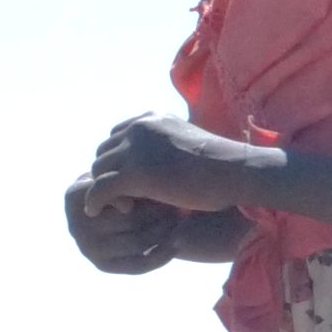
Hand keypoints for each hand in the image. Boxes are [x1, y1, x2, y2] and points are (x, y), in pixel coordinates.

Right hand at [64, 175, 179, 274]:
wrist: (121, 209)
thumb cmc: (122, 182)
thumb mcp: (120, 174)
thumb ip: (119, 183)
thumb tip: (126, 208)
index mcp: (73, 196)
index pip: (113, 197)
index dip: (138, 195)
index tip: (165, 191)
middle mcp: (75, 225)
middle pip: (127, 220)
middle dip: (157, 213)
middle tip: (182, 206)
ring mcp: (88, 248)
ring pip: (136, 242)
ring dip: (164, 231)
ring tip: (183, 220)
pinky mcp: (104, 266)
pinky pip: (137, 264)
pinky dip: (160, 255)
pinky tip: (179, 244)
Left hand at [80, 112, 277, 218]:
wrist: (237, 172)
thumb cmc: (226, 168)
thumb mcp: (194, 148)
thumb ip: (174, 150)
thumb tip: (175, 165)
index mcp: (152, 119)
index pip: (119, 135)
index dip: (120, 159)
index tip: (131, 180)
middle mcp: (138, 128)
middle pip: (105, 151)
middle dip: (110, 173)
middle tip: (123, 196)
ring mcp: (134, 149)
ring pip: (99, 168)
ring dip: (103, 187)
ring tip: (119, 207)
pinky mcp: (134, 174)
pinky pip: (100, 187)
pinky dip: (94, 200)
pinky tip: (95, 211)